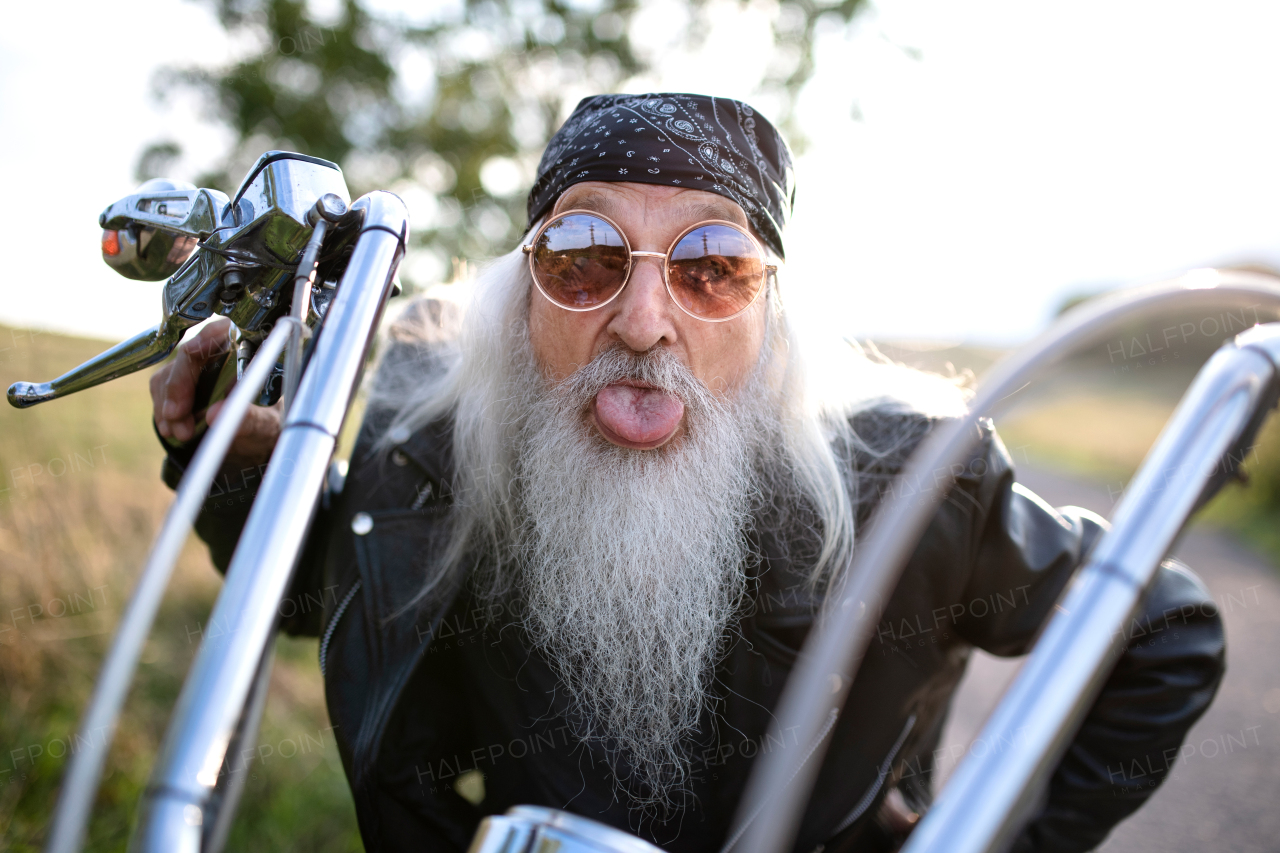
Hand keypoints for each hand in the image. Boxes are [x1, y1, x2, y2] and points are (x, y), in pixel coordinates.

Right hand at [151, 318, 282, 466]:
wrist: (256, 439)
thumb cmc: (267, 425)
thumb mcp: (265, 425)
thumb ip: (248, 419)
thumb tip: (214, 414)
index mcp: (249, 355)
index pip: (223, 332)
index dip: (205, 338)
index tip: (191, 351)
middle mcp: (221, 355)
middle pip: (189, 356)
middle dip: (179, 387)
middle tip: (176, 416)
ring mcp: (197, 367)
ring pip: (170, 374)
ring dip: (169, 405)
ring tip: (182, 434)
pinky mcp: (180, 381)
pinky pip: (161, 389)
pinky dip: (163, 411)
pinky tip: (171, 429)